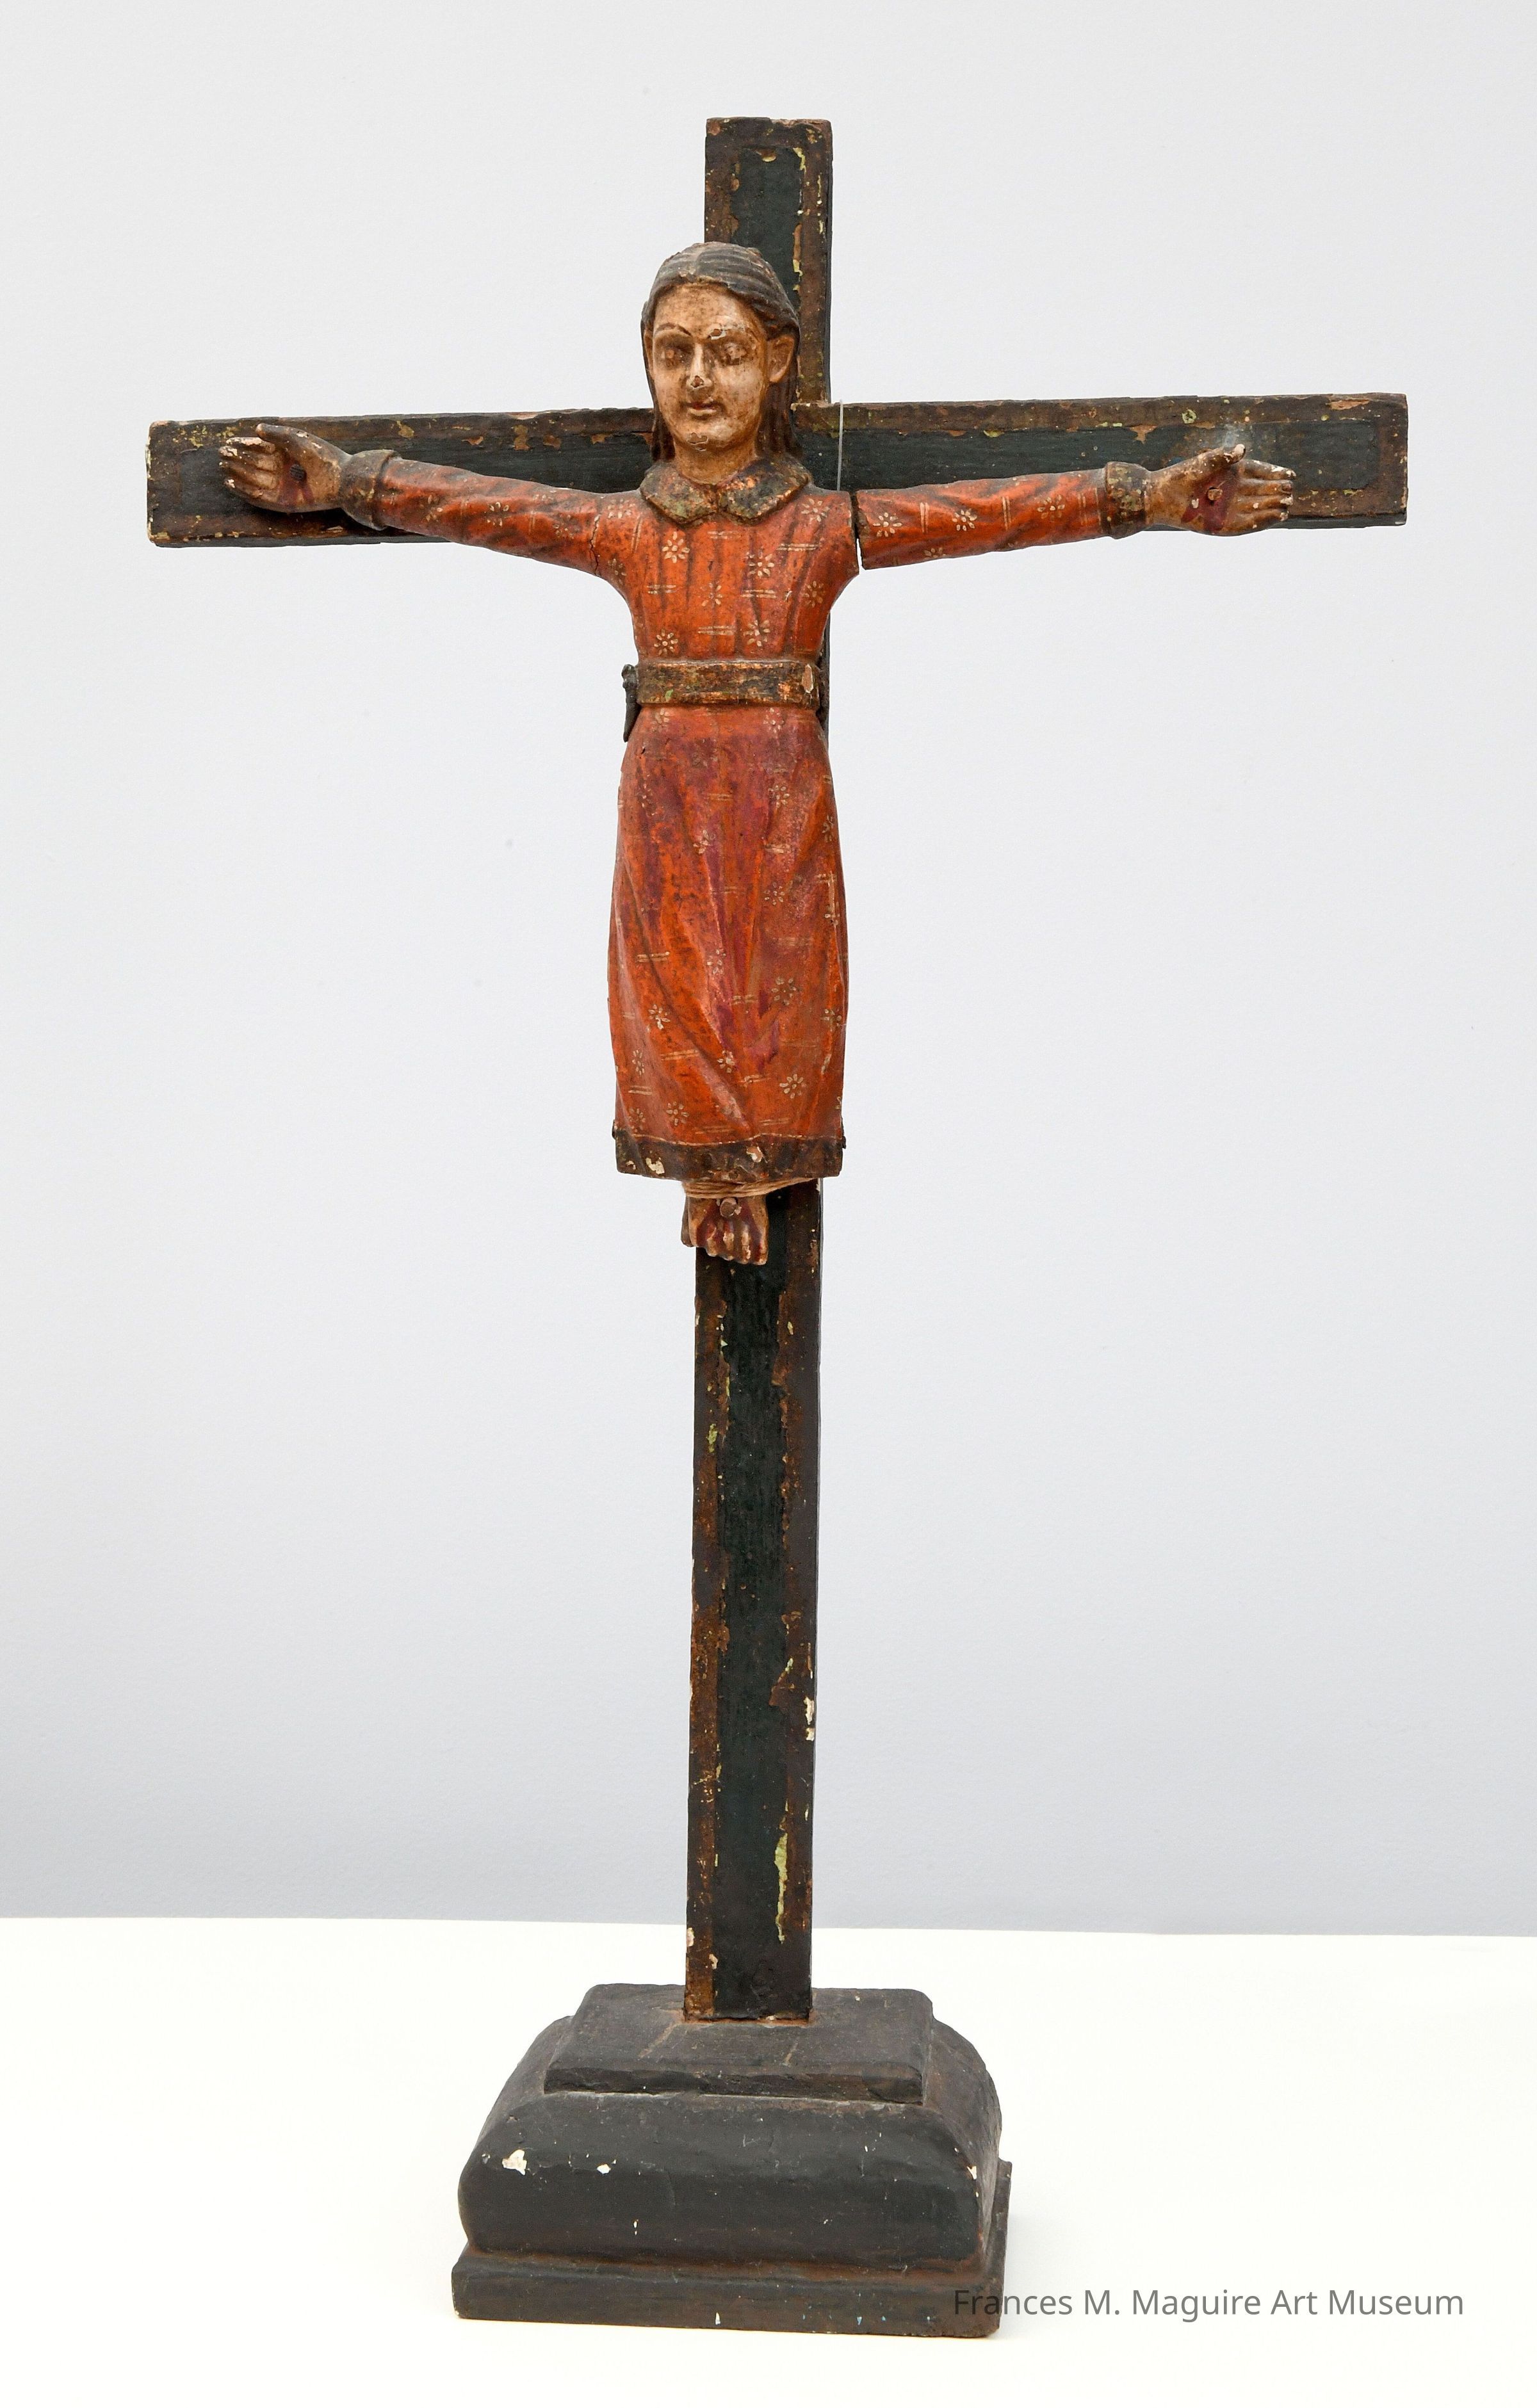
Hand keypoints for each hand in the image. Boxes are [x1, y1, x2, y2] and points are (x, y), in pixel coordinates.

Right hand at [220, 422, 346, 512]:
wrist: (341, 480)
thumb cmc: (323, 456)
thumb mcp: (296, 439)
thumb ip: (276, 434)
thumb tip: (256, 429)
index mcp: (288, 455)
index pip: (261, 449)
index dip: (245, 445)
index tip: (230, 441)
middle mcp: (284, 471)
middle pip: (255, 465)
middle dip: (238, 459)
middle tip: (221, 454)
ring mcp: (284, 487)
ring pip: (255, 480)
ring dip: (238, 474)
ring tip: (222, 468)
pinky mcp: (284, 503)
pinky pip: (260, 498)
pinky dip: (245, 491)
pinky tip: (232, 483)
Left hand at [1148, 443, 1294, 535]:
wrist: (1161, 496)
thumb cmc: (1182, 475)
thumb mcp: (1205, 462)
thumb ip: (1224, 456)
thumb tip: (1244, 450)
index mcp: (1231, 473)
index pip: (1258, 472)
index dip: (1274, 473)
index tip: (1290, 475)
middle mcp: (1232, 491)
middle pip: (1260, 491)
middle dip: (1276, 492)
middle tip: (1290, 491)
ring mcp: (1228, 508)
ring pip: (1256, 509)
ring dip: (1272, 508)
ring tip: (1287, 506)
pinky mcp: (1221, 525)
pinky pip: (1245, 525)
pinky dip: (1260, 522)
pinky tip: (1274, 518)